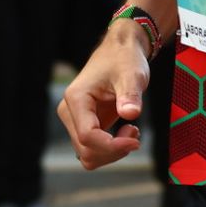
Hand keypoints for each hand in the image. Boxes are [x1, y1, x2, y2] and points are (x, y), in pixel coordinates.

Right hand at [56, 23, 148, 170]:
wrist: (120, 51)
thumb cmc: (124, 59)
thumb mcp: (132, 74)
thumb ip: (130, 94)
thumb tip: (130, 114)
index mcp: (76, 98)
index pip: (87, 135)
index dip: (112, 145)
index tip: (135, 140)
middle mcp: (69, 111)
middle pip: (86, 150)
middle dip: (114, 149)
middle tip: (135, 132)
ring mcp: (75, 120)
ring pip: (88, 155)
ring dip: (112, 152)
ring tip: (131, 130)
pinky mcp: (84, 125)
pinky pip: (93, 150)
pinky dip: (111, 149)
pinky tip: (126, 132)